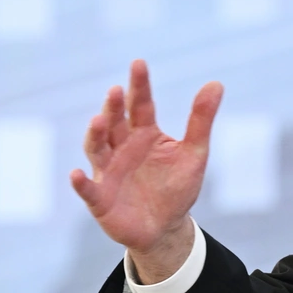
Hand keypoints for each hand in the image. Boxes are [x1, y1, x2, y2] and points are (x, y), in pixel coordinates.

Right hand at [70, 60, 222, 281]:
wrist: (165, 228)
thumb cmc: (177, 187)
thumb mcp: (194, 153)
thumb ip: (201, 120)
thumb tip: (216, 83)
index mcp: (144, 133)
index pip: (140, 104)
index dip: (139, 85)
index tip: (138, 63)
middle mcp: (121, 147)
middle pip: (115, 123)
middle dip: (113, 107)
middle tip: (116, 91)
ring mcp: (108, 171)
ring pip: (97, 148)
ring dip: (96, 135)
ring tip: (99, 120)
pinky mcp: (100, 199)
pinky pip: (88, 189)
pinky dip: (81, 183)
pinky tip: (77, 174)